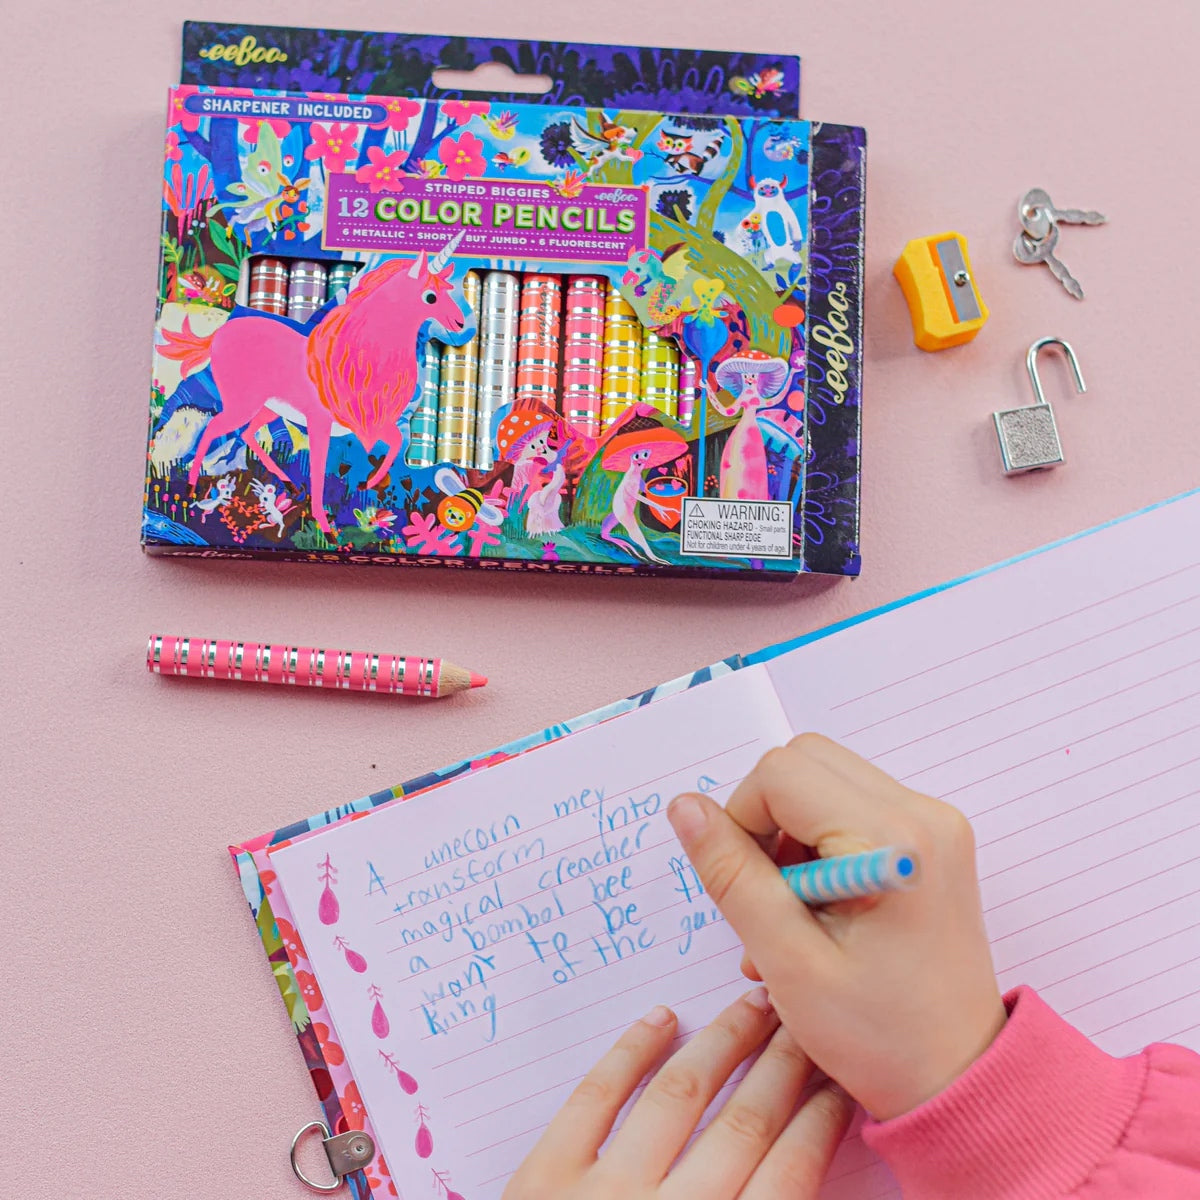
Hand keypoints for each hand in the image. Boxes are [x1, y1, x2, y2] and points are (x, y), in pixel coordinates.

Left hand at [504, 989, 851, 1199]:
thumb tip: (794, 1173)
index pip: (789, 1175)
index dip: (819, 1122)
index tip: (838, 1083)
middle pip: (744, 1125)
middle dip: (784, 1067)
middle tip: (806, 1023)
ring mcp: (601, 1194)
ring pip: (678, 1096)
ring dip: (723, 1043)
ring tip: (753, 1005)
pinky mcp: (543, 1177)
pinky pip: (594, 1097)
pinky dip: (631, 1052)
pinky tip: (662, 1017)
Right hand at [666, 735, 1006, 1120]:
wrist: (960, 1077)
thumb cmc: (881, 1035)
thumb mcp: (788, 961)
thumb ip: (732, 875)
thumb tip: (686, 808)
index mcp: (893, 839)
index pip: (780, 773)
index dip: (741, 819)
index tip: (746, 886)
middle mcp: (923, 813)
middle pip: (804, 760)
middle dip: (766, 818)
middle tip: (769, 894)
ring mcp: (934, 822)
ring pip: (824, 779)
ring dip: (790, 832)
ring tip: (795, 910)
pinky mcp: (931, 837)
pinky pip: (851, 804)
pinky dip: (818, 841)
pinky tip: (820, 904)